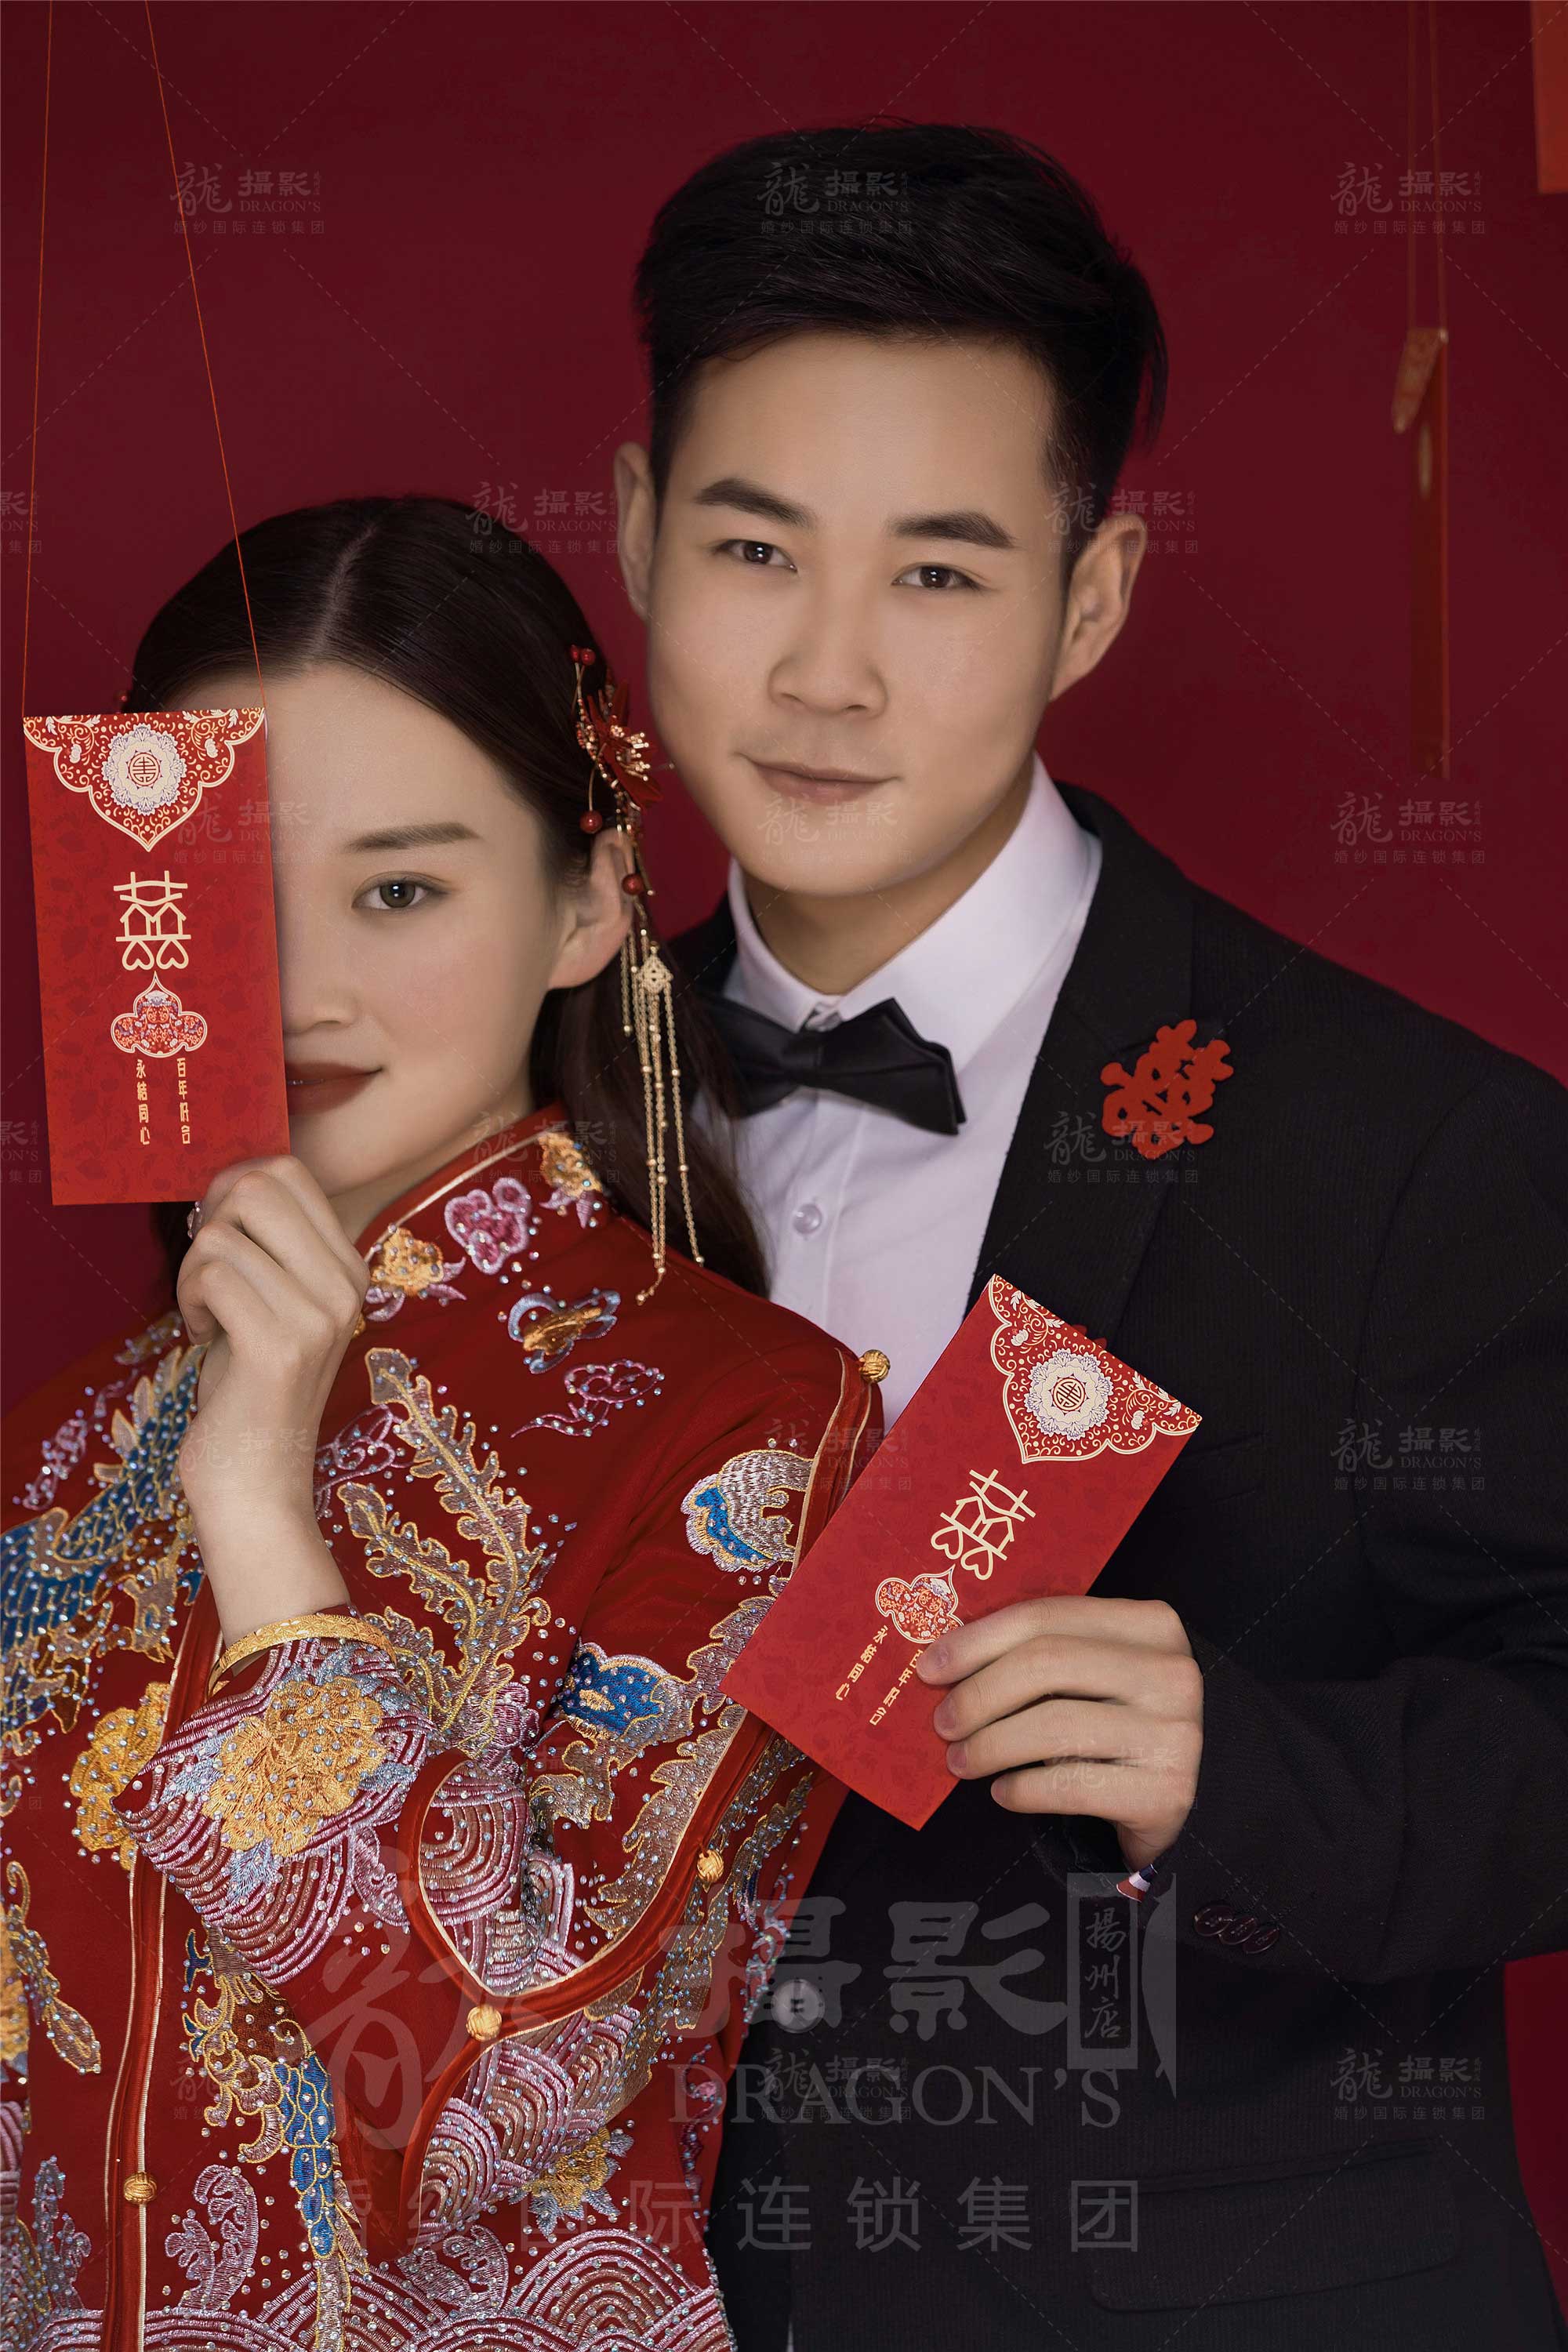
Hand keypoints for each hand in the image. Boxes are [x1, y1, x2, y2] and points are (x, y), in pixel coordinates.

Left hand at [176, 1154, 367, 1562]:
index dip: (232, 1190)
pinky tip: (202, 1338)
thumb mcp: (273, 1304)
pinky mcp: (281, 1346)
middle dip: (209, 1222)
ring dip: (191, 1273)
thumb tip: (229, 1175)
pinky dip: (189, 1303)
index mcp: (351, 1267)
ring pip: (222, 1234)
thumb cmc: (250, 1391)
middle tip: (207, 1275)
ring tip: (206, 1315)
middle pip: (257, 1186)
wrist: (259, 1486)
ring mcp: (319, 1315)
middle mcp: (346, 1284)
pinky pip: (211, 1276)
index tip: (220, 1242)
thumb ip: (267, 1245)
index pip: (288, 1170)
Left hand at [915, 1595, 1202, 1871]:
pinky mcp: (1168, 1791)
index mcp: (1151, 1624)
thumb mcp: (1090, 1672)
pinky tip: (1003, 1792)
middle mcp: (1172, 1671)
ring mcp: (1176, 1732)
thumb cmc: (1113, 1721)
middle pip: (1046, 1665)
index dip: (978, 1640)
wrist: (1169, 1798)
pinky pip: (1071, 1785)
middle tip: (943, 1724)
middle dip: (979, 1695)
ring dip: (990, 1745)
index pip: (1046, 1616)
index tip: (929, 1668)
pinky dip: (1023, 1789)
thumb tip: (944, 1658)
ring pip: (1054, 1725)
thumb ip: (1040, 1652)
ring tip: (961, 1761)